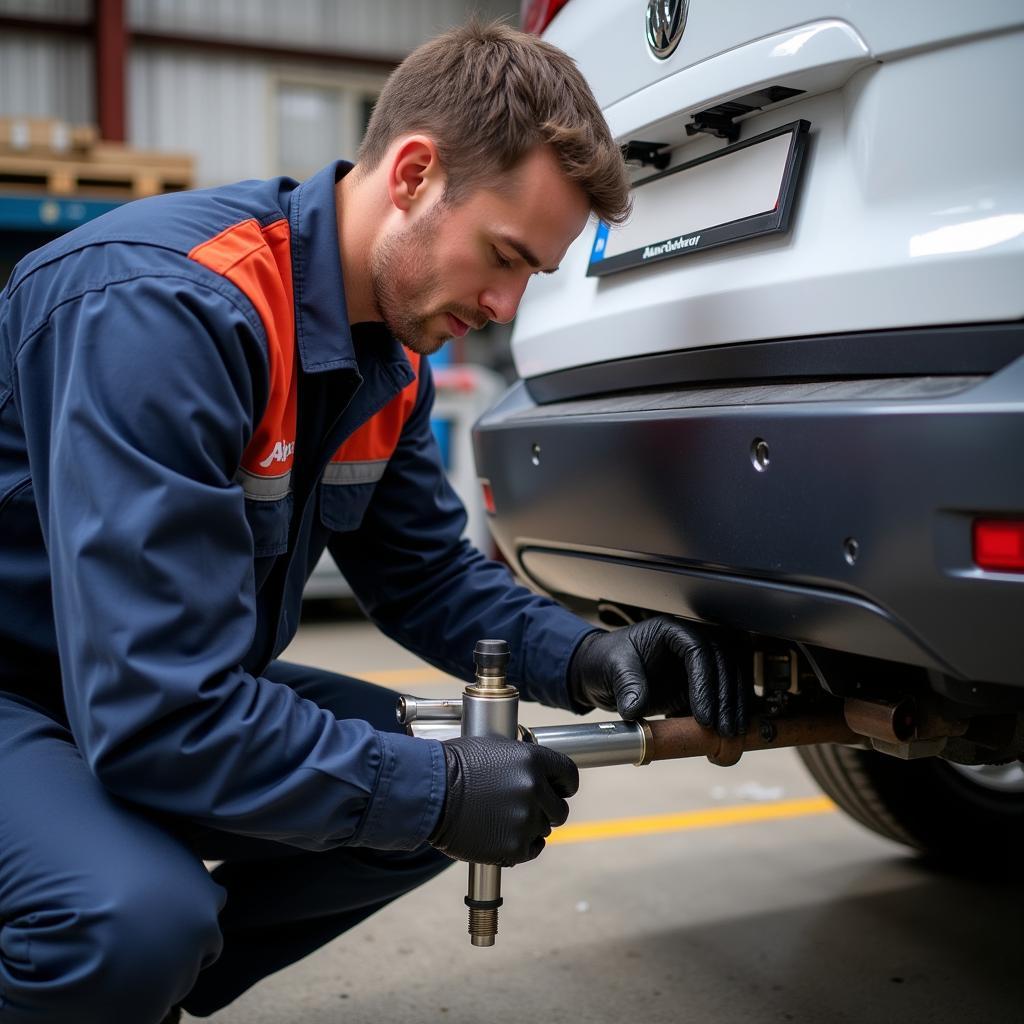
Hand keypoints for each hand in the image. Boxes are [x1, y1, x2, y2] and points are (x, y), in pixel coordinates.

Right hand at [429, 736, 578, 866]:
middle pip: (560, 809)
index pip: (569, 776)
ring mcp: (526, 819)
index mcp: (533, 760)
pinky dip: (520, 845)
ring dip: (529, 826)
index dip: (564, 785)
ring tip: (501, 819)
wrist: (430, 793)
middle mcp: (534, 789)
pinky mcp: (515, 846)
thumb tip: (539, 774)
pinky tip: (502, 835)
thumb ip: (523, 761)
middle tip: (524, 808)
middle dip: (546, 809)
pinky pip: (531, 849)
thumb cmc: (455, 765)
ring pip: (544, 829)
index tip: (558, 790)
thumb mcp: (494, 748)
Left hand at [568, 616, 748, 735]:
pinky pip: (721, 696)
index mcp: (671, 630)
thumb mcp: (611, 668)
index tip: (704, 716)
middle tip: (724, 730)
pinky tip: (725, 734)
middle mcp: (690, 643)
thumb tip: (634, 709)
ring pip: (730, 679)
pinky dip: (727, 712)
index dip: (705, 683)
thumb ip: (627, 685)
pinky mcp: (698, 684)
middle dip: (726, 699)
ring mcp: (696, 664)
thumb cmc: (605, 661)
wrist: (601, 672)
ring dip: (733, 707)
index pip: (699, 651)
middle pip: (723, 664)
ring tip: (729, 736)